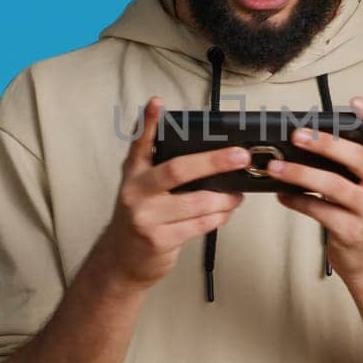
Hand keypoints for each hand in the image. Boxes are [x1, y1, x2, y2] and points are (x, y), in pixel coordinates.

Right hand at [92, 96, 248, 290]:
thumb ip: (158, 165)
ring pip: (197, 202)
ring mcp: (147, 218)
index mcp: (133, 174)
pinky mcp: (160, 240)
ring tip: (237, 194)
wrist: (122, 260)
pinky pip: (200, 224)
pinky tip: (226, 212)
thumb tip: (201, 146)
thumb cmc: (141, 217)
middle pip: (178, 170)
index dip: (148, 122)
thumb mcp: (142, 187)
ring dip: (225, 198)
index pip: (139, 143)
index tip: (157, 102)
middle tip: (240, 156)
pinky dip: (219, 217)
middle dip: (214, 161)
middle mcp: (136, 192)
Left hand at [270, 95, 362, 284]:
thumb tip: (308, 142)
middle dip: (325, 143)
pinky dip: (297, 201)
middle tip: (298, 135)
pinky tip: (282, 195)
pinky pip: (319, 211)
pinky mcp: (352, 231)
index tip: (353, 102)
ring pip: (333, 186)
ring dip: (300, 174)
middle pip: (357, 157)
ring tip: (277, 167)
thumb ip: (350, 165)